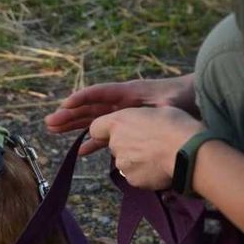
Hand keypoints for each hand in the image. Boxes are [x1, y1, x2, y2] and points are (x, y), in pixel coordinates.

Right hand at [45, 75, 197, 153]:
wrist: (194, 98)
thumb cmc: (183, 97)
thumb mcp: (170, 102)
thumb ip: (158, 106)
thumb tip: (149, 114)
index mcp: (127, 92)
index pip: (99, 94)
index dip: (81, 98)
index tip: (65, 104)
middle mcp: (120, 103)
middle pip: (89, 108)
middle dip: (69, 115)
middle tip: (50, 122)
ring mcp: (122, 114)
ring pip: (92, 120)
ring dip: (74, 126)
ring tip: (54, 130)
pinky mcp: (128, 126)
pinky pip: (106, 134)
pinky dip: (94, 141)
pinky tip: (81, 150)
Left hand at [89, 107, 204, 189]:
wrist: (188, 151)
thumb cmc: (177, 125)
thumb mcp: (158, 110)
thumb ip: (141, 119)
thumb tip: (143, 123)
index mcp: (118, 122)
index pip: (96, 128)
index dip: (104, 131)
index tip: (118, 132)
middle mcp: (115, 143)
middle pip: (114, 145)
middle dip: (127, 145)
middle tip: (149, 143)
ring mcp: (122, 164)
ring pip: (125, 162)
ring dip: (137, 160)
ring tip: (159, 156)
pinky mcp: (132, 180)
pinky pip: (136, 176)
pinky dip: (145, 173)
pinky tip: (161, 168)